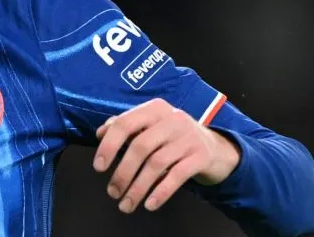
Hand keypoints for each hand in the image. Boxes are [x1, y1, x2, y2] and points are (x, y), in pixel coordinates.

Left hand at [93, 98, 240, 213]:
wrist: (215, 148)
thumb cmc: (172, 137)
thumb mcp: (151, 126)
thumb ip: (126, 127)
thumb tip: (100, 133)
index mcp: (154, 109)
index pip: (125, 124)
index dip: (109, 146)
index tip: (98, 167)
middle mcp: (172, 119)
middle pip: (140, 147)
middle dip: (122, 173)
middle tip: (112, 192)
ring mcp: (189, 137)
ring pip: (156, 164)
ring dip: (138, 188)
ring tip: (126, 204)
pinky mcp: (201, 156)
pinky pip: (177, 176)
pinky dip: (161, 192)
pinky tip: (149, 205)